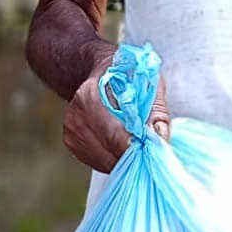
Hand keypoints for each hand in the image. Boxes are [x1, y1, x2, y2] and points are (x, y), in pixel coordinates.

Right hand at [61, 50, 170, 172]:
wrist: (99, 69)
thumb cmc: (126, 72)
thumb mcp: (148, 80)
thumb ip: (157, 110)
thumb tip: (160, 138)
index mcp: (89, 97)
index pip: (114, 136)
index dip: (137, 146)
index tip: (152, 147)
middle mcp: (76, 118)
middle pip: (110, 153)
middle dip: (133, 153)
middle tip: (149, 146)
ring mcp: (71, 133)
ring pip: (105, 161)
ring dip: (123, 157)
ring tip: (136, 141)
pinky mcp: (72, 144)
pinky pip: (98, 161)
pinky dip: (113, 157)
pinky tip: (122, 143)